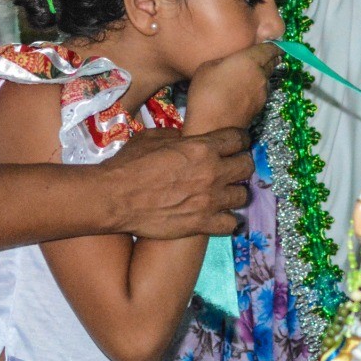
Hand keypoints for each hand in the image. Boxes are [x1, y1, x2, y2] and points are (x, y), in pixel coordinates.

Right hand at [105, 127, 253, 238]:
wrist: (114, 198)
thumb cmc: (129, 164)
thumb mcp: (152, 137)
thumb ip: (176, 136)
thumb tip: (186, 137)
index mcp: (202, 147)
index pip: (238, 139)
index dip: (239, 140)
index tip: (235, 145)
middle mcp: (212, 172)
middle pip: (246, 166)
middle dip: (240, 165)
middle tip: (230, 169)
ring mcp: (209, 200)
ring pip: (242, 196)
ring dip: (234, 193)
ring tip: (224, 194)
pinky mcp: (202, 224)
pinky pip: (231, 224)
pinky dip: (227, 221)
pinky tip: (219, 217)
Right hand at [184, 43, 280, 134]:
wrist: (211, 128)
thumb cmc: (206, 93)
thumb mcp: (207, 67)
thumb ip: (224, 59)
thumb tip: (231, 61)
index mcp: (251, 61)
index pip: (270, 48)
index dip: (272, 45)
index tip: (273, 43)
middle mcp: (262, 76)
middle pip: (271, 64)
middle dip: (269, 58)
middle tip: (264, 56)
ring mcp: (262, 94)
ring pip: (266, 79)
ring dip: (261, 75)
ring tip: (247, 75)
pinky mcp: (259, 109)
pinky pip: (260, 93)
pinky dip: (255, 89)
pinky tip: (242, 92)